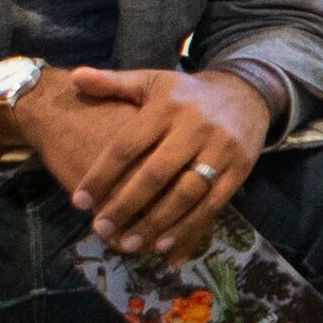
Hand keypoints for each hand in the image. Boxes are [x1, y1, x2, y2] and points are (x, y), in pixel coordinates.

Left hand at [27, 67, 268, 258]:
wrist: (247, 94)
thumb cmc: (187, 95)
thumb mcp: (153, 81)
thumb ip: (113, 82)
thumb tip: (75, 77)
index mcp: (167, 107)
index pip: (127, 146)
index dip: (101, 175)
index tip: (79, 201)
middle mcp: (195, 127)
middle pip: (155, 175)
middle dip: (125, 205)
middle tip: (100, 229)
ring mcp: (221, 150)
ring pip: (184, 194)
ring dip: (155, 224)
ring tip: (128, 245)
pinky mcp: (241, 169)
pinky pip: (212, 204)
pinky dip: (187, 228)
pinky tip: (163, 245)